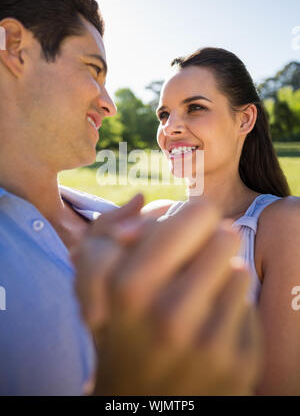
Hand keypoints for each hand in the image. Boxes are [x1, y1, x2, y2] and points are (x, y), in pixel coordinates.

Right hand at [73, 196, 261, 394]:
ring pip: (239, 269)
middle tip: (191, 262)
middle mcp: (172, 316)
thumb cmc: (117, 331)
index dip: (189, 217)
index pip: (199, 213)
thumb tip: (140, 199)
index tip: (181, 230)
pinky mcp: (239, 366)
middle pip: (225, 236)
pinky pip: (249, 307)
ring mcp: (208, 344)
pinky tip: (208, 328)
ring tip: (196, 298)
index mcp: (130, 286)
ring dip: (219, 278)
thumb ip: (106, 230)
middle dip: (207, 243)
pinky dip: (230, 311)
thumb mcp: (94, 281)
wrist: (137, 400)